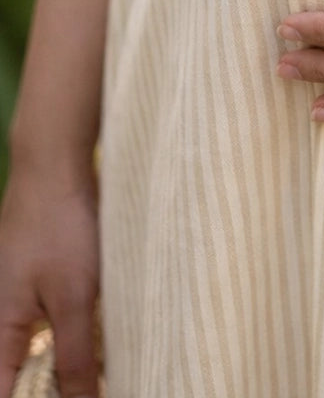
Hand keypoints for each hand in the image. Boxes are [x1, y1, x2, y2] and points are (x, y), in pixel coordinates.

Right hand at [0, 168, 100, 397]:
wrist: (53, 163)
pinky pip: (44, 321)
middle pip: (18, 373)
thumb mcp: (75, 297)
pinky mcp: (33, 276)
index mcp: (0, 331)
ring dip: (63, 362)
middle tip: (93, 384)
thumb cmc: (61, 228)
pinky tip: (98, 330)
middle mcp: (0, 316)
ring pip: (34, 347)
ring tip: (100, 368)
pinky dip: (68, 332)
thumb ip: (76, 356)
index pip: (5, 393)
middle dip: (53, 386)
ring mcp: (15, 294)